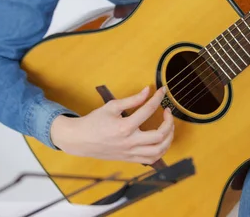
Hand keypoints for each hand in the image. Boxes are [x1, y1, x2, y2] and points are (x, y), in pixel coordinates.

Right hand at [50, 86, 173, 163]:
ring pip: (159, 151)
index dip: (158, 98)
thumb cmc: (95, 121)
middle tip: (167, 111)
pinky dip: (161, 150)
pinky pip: (152, 159)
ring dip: (168, 138)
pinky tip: (161, 140)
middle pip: (160, 135)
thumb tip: (147, 90)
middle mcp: (130, 142)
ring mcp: (131, 153)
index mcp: (125, 127)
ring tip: (168, 126)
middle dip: (169, 122)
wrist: (81, 140)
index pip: (148, 110)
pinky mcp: (130, 159)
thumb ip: (132, 99)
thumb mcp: (112, 106)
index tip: (162, 91)